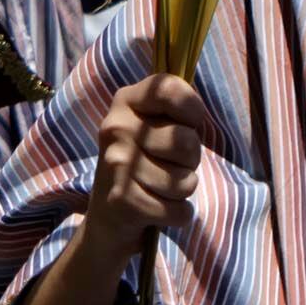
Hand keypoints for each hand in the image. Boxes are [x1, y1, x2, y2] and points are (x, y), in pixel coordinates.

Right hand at [80, 72, 208, 261]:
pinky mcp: (123, 201)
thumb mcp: (154, 123)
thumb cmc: (144, 160)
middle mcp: (116, 128)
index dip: (192, 109)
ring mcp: (117, 165)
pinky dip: (177, 214)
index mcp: (126, 101)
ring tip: (161, 186)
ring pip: (185, 181)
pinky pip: (179, 210)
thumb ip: (175, 108)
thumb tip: (196, 112)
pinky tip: (158, 208)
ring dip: (182, 189)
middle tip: (169, 163)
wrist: (109, 211)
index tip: (186, 123)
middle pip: (186, 142)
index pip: (170, 90)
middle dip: (189, 160)